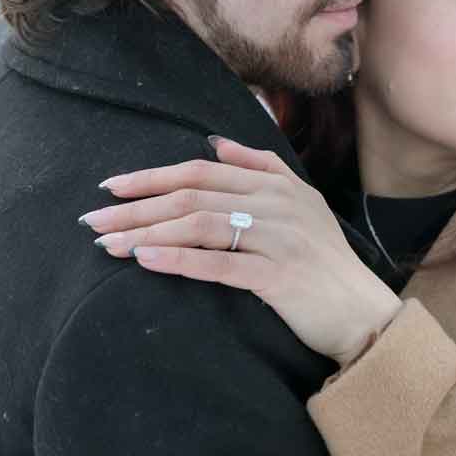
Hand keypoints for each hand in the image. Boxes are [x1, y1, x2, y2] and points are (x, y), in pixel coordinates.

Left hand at [81, 138, 401, 365]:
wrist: (363, 312)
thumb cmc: (326, 263)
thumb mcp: (302, 204)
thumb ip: (261, 168)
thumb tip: (216, 143)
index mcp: (277, 184)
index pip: (203, 170)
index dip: (153, 175)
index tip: (112, 186)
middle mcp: (276, 204)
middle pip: (192, 194)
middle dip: (137, 206)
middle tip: (93, 218)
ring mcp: (278, 237)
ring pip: (199, 224)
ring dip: (146, 232)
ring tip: (107, 244)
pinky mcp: (278, 274)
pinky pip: (218, 263)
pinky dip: (178, 259)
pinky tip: (145, 260)